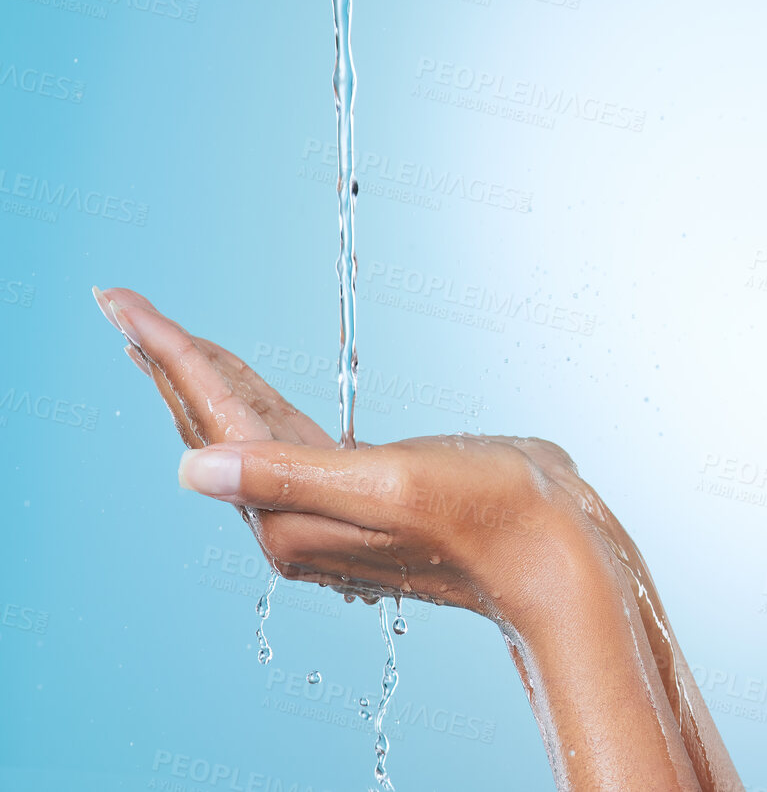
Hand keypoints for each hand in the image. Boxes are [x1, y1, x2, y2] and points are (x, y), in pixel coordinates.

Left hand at [94, 286, 600, 629]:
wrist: (555, 554)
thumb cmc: (488, 517)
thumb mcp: (389, 486)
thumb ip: (291, 476)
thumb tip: (192, 472)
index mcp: (291, 517)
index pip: (212, 419)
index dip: (168, 353)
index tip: (122, 303)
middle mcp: (298, 518)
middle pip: (215, 426)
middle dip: (170, 364)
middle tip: (123, 309)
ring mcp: (329, 508)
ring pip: (248, 432)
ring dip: (207, 381)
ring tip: (167, 341)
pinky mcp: (364, 495)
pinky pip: (289, 441)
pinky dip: (258, 404)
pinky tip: (246, 390)